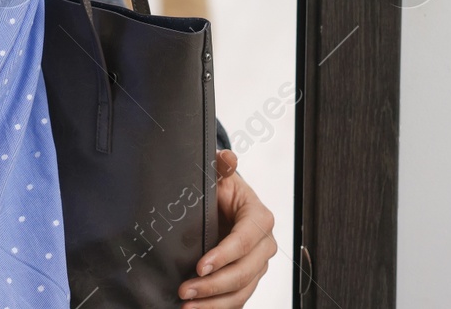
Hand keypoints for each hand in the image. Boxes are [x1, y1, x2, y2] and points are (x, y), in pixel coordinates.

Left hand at [180, 150, 274, 307]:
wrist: (223, 202)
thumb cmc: (222, 188)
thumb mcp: (220, 175)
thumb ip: (222, 166)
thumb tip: (226, 157)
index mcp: (260, 218)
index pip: (244, 241)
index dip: (223, 255)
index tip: (200, 266)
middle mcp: (264, 245)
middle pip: (244, 272)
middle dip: (214, 285)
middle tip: (186, 290)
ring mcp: (257, 264)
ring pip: (242, 291)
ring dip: (215, 303)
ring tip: (187, 307)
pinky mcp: (248, 279)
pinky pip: (238, 298)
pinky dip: (219, 307)